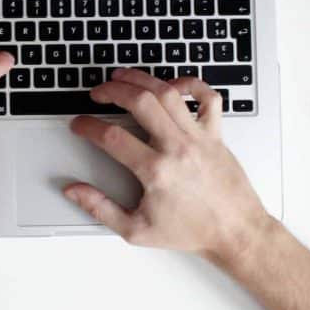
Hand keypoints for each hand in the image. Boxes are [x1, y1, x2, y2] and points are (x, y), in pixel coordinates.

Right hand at [64, 68, 271, 264]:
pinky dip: (190, 84)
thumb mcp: (136, 230)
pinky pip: (207, 98)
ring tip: (123, 77)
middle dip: (112, 91)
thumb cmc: (191, 231)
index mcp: (156, 171)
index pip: (112, 137)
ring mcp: (199, 138)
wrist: (235, 232)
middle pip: (140, 102)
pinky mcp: (216, 135)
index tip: (80, 125)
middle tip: (97, 93)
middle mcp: (177, 148)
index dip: (88, 126)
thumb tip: (74, 191)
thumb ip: (100, 208)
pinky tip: (172, 85)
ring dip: (141, 79)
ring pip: (168, 93)